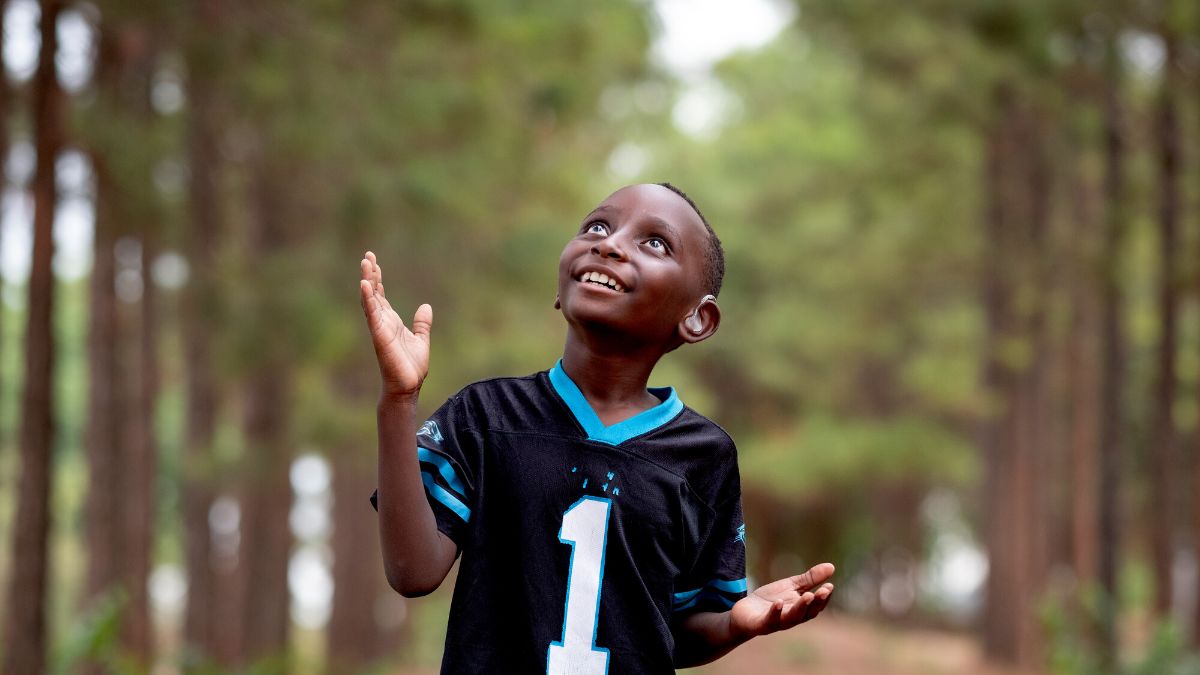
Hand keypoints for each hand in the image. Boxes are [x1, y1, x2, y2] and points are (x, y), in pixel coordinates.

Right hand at [359, 251, 431, 396]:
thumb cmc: (411, 367)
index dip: (377, 279)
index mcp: (391, 322)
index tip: (373, 262)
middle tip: (367, 256)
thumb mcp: (421, 339)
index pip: (381, 295)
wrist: (408, 387)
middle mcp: (382, 322)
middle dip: (370, 275)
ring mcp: (379, 328)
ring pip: (370, 300)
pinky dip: (368, 299)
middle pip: (373, 293)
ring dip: (367, 282)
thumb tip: (426, 307)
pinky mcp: (380, 335)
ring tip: (365, 264)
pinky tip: (365, 285)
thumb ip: (422, 324)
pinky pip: (372, 314)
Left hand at [729, 563, 834, 638]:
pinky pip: (770, 620)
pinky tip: (779, 602)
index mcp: (801, 609)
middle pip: (808, 613)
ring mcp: (778, 622)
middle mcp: (792, 618)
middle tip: (824, 590)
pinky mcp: (762, 624)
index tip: (830, 585)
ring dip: (801, 607)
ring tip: (808, 595)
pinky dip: (775, 612)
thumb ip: (810, 579)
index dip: (824, 597)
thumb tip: (832, 567)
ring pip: (792, 617)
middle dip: (816, 602)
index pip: (816, 605)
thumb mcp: (791, 586)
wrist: (745, 611)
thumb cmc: (771, 600)